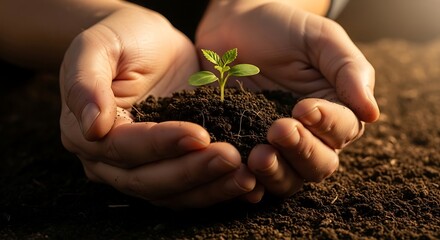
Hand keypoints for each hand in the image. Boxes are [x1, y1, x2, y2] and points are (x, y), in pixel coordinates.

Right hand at [59, 7, 255, 207]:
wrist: (147, 42)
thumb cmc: (122, 38)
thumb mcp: (97, 46)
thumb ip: (86, 83)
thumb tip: (91, 127)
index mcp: (86, 133)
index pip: (125, 148)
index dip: (161, 145)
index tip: (199, 134)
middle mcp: (110, 160)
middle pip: (150, 180)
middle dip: (192, 172)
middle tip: (232, 158)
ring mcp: (141, 167)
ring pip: (173, 193)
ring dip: (210, 188)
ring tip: (246, 178)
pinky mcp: (170, 165)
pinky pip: (190, 189)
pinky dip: (217, 189)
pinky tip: (246, 184)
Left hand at [196, 0, 379, 198]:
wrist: (234, 27)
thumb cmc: (281, 28)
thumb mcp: (319, 38)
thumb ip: (348, 69)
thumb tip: (372, 113)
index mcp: (335, 109)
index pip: (344, 130)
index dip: (328, 124)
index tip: (303, 107)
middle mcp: (310, 135)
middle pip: (320, 164)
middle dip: (302, 151)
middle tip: (278, 129)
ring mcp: (277, 146)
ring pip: (289, 178)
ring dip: (277, 172)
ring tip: (258, 155)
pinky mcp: (245, 148)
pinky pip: (252, 177)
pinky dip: (249, 183)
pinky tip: (240, 175)